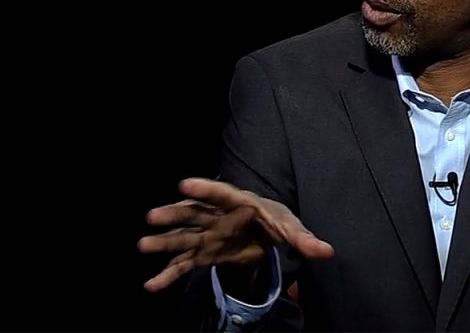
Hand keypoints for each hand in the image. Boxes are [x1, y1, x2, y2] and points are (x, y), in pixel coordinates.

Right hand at [138, 178, 333, 291]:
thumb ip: (305, 239)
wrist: (262, 232)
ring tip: (142, 245)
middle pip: (193, 214)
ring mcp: (206, 236)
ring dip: (163, 242)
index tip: (183, 184)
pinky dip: (167, 275)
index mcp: (238, 202)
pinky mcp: (202, 255)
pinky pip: (182, 265)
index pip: (220, 193)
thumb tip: (327, 251)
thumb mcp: (291, 228)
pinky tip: (150, 285)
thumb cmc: (274, 222)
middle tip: (151, 216)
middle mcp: (216, 216)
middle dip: (174, 214)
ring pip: (183, 237)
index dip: (203, 189)